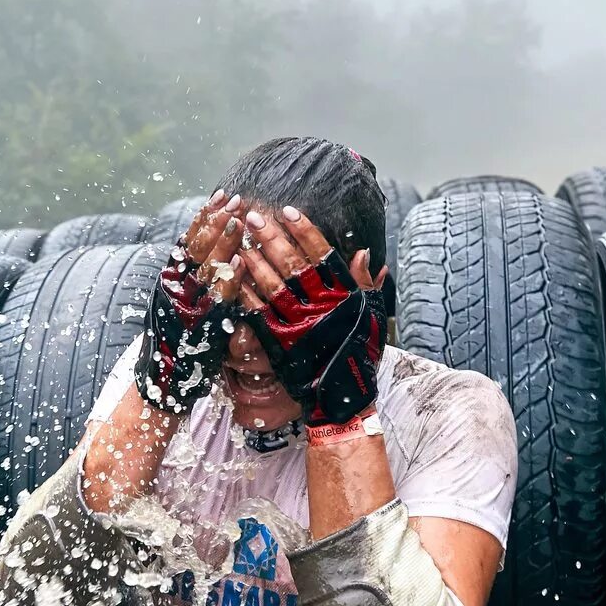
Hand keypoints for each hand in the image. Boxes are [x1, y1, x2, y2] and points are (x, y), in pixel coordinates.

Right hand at [134, 191, 244, 412]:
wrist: (163, 380)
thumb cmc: (178, 341)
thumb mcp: (180, 303)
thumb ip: (193, 278)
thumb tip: (214, 251)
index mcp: (171, 279)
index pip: (190, 239)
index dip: (206, 216)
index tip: (222, 196)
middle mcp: (176, 288)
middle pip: (197, 247)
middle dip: (217, 221)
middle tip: (237, 200)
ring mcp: (188, 306)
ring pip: (206, 268)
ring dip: (222, 243)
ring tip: (239, 220)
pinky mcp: (202, 326)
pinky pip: (217, 300)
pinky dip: (228, 280)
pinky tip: (241, 263)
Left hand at [239, 206, 385, 426]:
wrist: (344, 394)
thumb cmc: (360, 349)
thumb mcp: (370, 312)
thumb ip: (364, 282)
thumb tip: (362, 252)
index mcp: (343, 294)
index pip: (322, 254)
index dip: (305, 230)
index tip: (289, 211)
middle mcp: (320, 306)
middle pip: (292, 263)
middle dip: (272, 237)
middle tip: (254, 215)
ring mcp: (298, 324)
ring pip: (272, 284)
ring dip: (254, 260)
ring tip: (240, 239)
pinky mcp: (279, 342)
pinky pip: (258, 312)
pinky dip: (246, 292)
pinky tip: (235, 275)